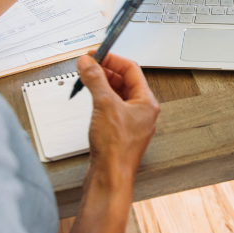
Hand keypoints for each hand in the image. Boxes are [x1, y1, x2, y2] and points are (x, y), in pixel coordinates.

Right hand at [77, 53, 159, 178]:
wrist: (110, 178)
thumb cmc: (116, 149)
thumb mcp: (104, 105)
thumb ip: (95, 80)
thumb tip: (89, 63)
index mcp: (146, 102)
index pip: (131, 69)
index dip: (112, 59)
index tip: (96, 54)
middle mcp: (142, 112)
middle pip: (124, 81)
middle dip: (105, 71)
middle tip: (89, 65)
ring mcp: (131, 123)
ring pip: (117, 95)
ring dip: (102, 85)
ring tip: (87, 79)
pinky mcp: (119, 133)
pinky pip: (111, 108)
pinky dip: (100, 100)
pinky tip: (90, 100)